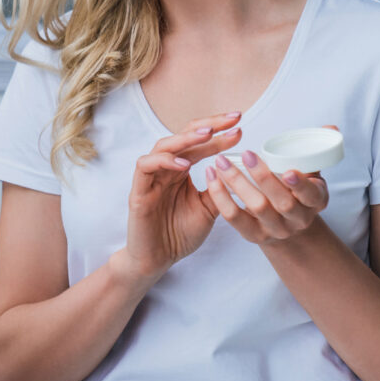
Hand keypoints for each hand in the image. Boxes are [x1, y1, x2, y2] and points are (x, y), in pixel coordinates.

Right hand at [124, 112, 244, 277]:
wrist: (157, 259)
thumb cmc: (179, 234)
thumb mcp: (209, 209)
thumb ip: (220, 189)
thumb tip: (240, 171)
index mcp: (180, 171)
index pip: (199, 143)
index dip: (219, 133)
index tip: (241, 126)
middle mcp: (165, 169)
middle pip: (183, 136)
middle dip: (208, 126)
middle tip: (232, 121)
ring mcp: (150, 178)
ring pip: (163, 146)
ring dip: (185, 138)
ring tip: (208, 134)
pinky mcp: (138, 191)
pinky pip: (146, 166)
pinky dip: (164, 161)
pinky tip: (185, 164)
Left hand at [204, 138, 329, 244]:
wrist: (287, 225)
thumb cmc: (296, 190)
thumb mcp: (311, 172)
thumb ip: (316, 150)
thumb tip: (330, 127)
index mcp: (315, 201)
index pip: (312, 195)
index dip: (300, 185)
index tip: (287, 171)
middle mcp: (297, 219)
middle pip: (282, 202)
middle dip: (263, 178)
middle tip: (247, 154)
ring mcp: (275, 229)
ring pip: (256, 208)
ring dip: (237, 183)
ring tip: (221, 162)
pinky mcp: (253, 235)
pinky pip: (234, 217)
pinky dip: (220, 197)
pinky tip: (211, 177)